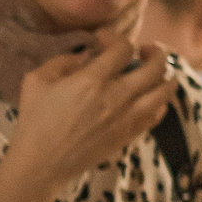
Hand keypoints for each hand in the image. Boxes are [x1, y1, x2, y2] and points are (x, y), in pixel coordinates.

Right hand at [12, 37, 179, 192]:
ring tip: (157, 71)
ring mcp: (127, 117)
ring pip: (166, 90)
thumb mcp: (35, 81)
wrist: (41, 164)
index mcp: (92, 80)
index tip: (105, 40)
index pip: (123, 48)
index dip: (117, 37)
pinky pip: (159, 113)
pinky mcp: (130, 134)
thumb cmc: (34, 122)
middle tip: (145, 50)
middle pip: (156, 66)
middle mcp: (117, 97)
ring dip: (166, 75)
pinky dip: (160, 100)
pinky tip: (150, 96)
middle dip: (156, 52)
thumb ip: (62, 61)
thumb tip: (85, 56)